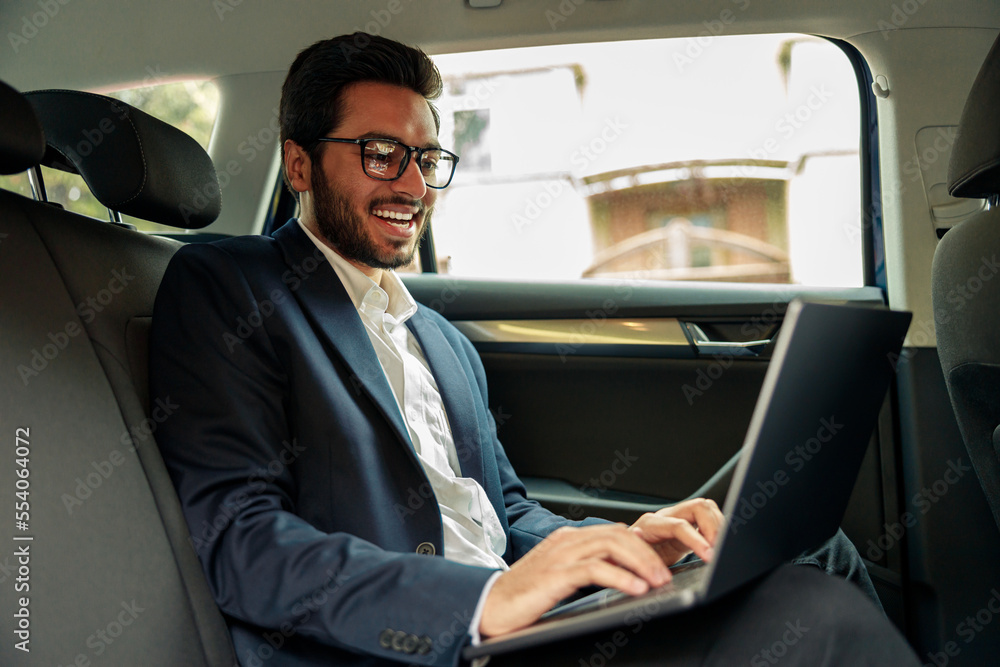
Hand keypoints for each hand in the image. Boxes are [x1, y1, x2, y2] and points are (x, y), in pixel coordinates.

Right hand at [479, 524, 670, 636]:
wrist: (489, 605)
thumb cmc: (523, 595)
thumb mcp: (560, 575)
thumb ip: (585, 567)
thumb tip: (619, 573)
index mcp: (568, 539)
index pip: (614, 532)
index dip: (641, 546)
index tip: (659, 565)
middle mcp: (566, 541)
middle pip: (617, 534)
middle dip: (646, 553)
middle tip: (664, 575)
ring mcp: (560, 556)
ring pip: (611, 546)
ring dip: (640, 563)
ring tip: (657, 581)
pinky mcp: (555, 575)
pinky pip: (595, 570)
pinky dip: (620, 577)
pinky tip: (635, 588)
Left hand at [628, 497, 723, 565]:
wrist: (626, 555)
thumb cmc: (627, 558)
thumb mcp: (629, 559)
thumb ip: (634, 547)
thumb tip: (636, 533)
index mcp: (651, 524)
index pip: (679, 525)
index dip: (697, 540)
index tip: (710, 556)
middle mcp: (666, 516)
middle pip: (699, 507)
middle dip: (714, 527)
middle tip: (720, 550)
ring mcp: (678, 519)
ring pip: (706, 508)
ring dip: (719, 526)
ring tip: (722, 547)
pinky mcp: (688, 527)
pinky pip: (709, 518)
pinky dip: (718, 529)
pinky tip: (718, 544)